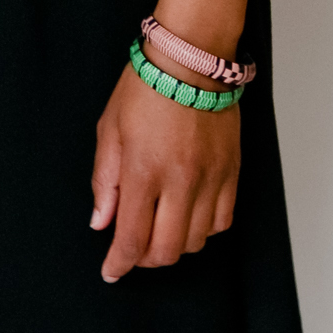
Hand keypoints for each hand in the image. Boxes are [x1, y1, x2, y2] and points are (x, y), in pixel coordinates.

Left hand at [91, 62, 240, 281]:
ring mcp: (210, 179)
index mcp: (143, 170)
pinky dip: (203, 230)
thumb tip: (101, 223)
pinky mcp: (232, 174)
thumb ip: (105, 181)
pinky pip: (222, 222)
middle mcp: (180, 181)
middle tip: (133, 249)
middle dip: (146, 259)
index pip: (132, 237)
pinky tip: (188, 215)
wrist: (190, 60)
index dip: (120, 262)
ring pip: (196, 242)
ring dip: (174, 245)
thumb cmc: (144, 87)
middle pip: (168, 250)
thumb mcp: (109, 129)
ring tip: (159, 227)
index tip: (111, 272)